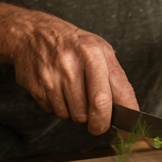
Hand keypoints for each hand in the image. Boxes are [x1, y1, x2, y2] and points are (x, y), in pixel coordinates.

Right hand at [8, 11, 138, 134]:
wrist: (30, 33)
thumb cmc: (71, 43)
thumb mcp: (99, 49)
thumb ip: (116, 79)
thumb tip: (130, 111)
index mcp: (91, 53)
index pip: (108, 96)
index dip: (119, 117)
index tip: (125, 128)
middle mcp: (70, 64)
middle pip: (91, 111)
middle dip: (99, 123)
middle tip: (99, 123)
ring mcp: (51, 76)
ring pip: (73, 116)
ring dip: (77, 112)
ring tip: (74, 93)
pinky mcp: (37, 87)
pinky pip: (55, 112)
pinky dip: (60, 107)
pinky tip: (59, 90)